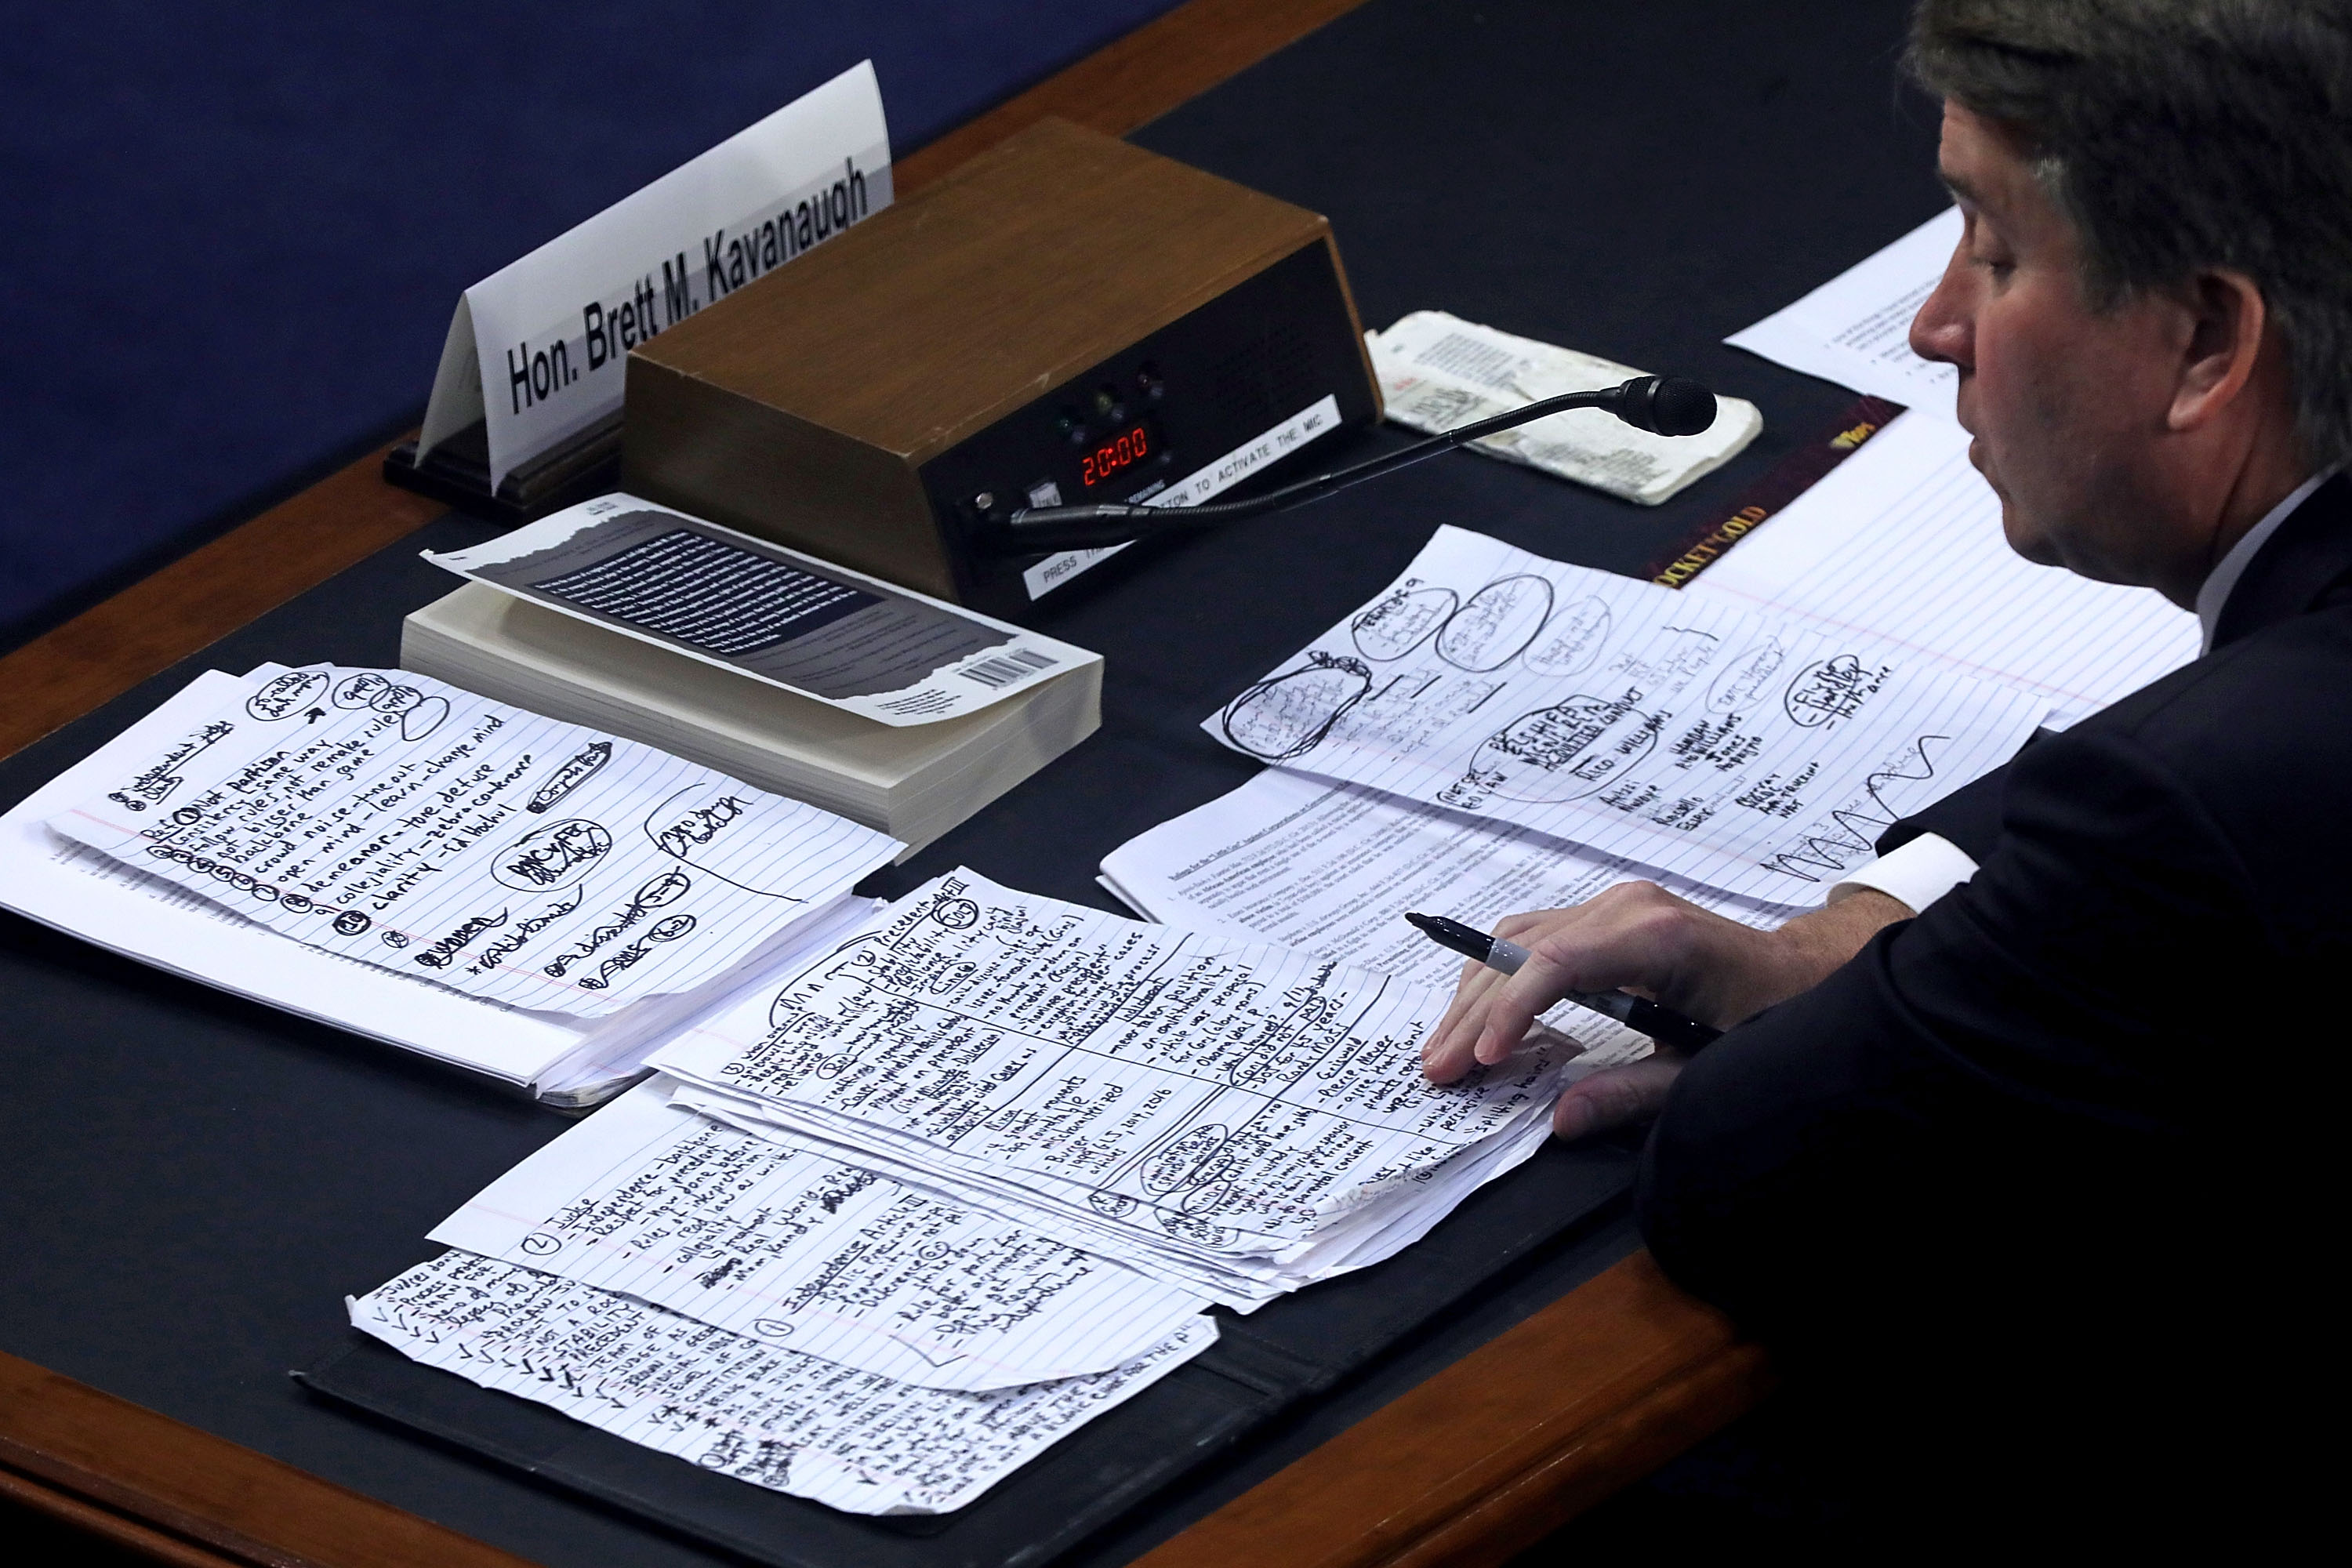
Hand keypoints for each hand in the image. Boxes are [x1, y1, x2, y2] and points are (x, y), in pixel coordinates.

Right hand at [1420, 884, 1911, 1132]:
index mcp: (1660, 937)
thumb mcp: (1707, 1070)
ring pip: (1516, 939)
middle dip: (1476, 1014)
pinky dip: (1497, 978)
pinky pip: (1533, 938)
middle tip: (1439, 1070)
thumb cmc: (1768, 1018)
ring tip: (1444, 1052)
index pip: (1560, 963)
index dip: (1512, 1011)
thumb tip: (1559, 1121)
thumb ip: (1632, 1096)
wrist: (1803, 972)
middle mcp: (1627, 907)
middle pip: (1524, 951)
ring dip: (1475, 996)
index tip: (1485, 1061)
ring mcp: (1612, 904)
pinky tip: (1476, 1020)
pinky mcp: (1604, 914)